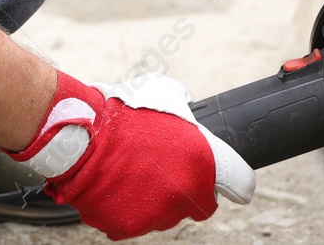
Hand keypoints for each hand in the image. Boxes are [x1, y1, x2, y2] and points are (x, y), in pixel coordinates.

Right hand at [5, 71, 254, 239]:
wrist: (82, 134)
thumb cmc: (124, 112)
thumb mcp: (167, 96)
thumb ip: (188, 114)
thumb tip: (190, 116)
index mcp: (205, 162)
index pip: (241, 185)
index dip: (234, 181)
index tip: (228, 182)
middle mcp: (187, 193)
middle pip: (199, 202)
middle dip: (185, 187)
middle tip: (161, 166)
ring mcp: (158, 214)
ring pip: (166, 213)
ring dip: (156, 198)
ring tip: (133, 170)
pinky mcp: (129, 227)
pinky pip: (135, 220)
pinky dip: (127, 206)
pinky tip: (117, 184)